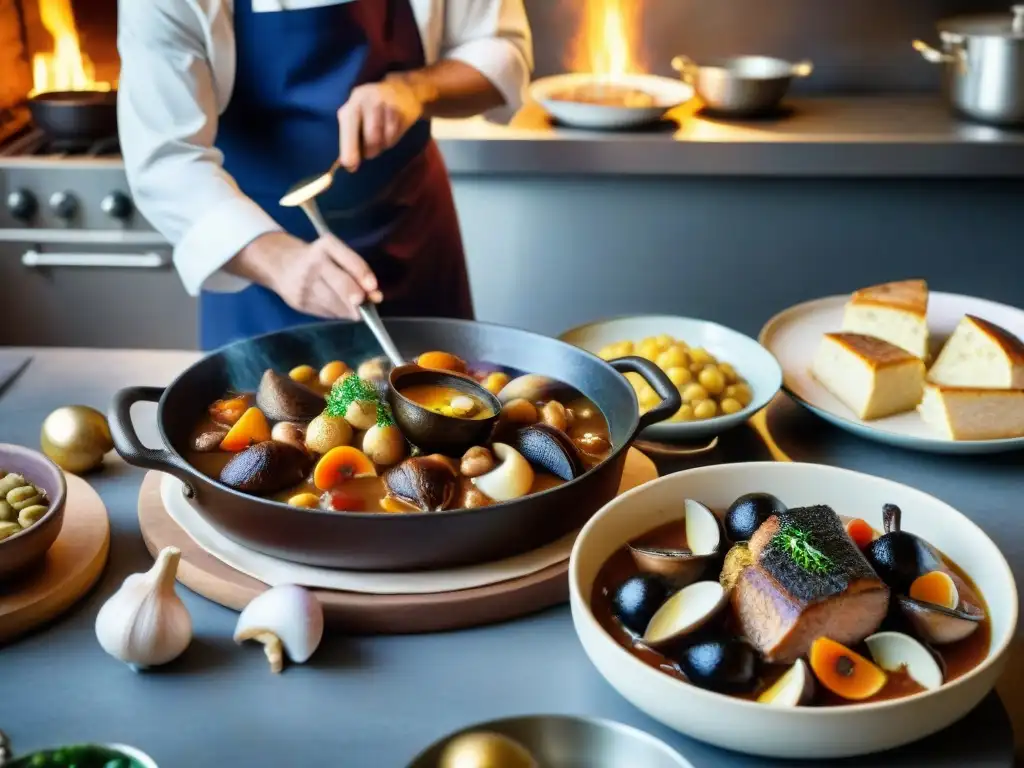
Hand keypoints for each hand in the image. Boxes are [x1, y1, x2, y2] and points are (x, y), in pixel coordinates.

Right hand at [230, 232, 382, 319]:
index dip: (362, 275)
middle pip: (340, 283)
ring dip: (350, 310)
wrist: (277, 262)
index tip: (374, 288)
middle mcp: (314, 264)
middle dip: (357, 298)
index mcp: (326, 246)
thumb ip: (356, 270)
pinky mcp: (298, 302)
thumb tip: (374, 296)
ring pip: (334, 302)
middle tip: (365, 306)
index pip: (348, 259)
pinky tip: (341, 310)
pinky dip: (338, 313)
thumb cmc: (316, 258)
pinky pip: (325, 312)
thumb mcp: (334, 253)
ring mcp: (304, 284)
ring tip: (357, 310)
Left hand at [337, 74, 424, 171]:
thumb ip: (350, 138)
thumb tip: (349, 165)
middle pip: (370, 138)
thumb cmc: (372, 109)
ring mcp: (388, 104)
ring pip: (384, 139)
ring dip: (382, 145)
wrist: (402, 89)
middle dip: (370, 150)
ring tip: (382, 136)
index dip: (349, 147)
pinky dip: (392, 139)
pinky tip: (392, 129)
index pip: (349, 126)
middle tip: (371, 151)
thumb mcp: (357, 116)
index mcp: (353, 103)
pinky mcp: (403, 111)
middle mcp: (369, 100)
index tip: (350, 166)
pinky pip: (395, 136)